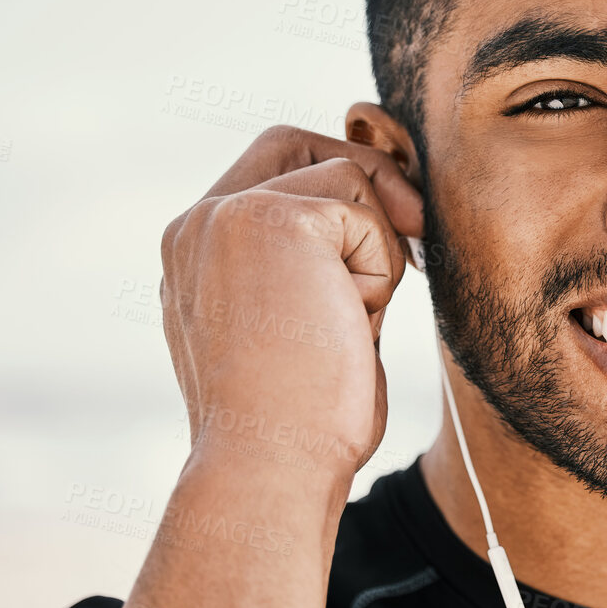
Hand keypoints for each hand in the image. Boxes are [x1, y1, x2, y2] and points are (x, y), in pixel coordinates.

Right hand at [159, 120, 424, 485]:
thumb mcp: (298, 325)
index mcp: (193, 253)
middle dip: (366, 174)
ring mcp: (227, 216)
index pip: (265, 168)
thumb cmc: (298, 424)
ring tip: (350, 320)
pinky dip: (381, 270)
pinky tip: (350, 322)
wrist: (272, 467)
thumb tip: (388, 217)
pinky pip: (367, 215)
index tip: (391, 227)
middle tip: (413, 230)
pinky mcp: (270, 219)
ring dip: (376, 251)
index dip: (336, 182)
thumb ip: (317, 266)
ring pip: (346, 177)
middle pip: (295, 140)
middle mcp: (196, 226)